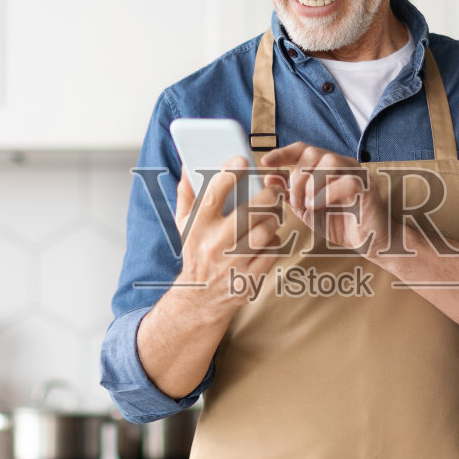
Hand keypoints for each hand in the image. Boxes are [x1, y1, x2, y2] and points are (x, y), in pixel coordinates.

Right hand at [172, 155, 284, 315]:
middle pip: (248, 212)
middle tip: (272, 189)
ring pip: (265, 230)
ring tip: (273, 210)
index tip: (242, 160)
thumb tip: (189, 164)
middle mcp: (215, 245)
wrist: (200, 298)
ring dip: (274, 217)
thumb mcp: (183, 225)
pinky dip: (275, 240)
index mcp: (198, 228)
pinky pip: (272, 251)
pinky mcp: (250, 278)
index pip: (213, 195)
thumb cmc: (195, 253)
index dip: (228, 174)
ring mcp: (234, 263)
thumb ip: (186, 194)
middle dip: (266, 196)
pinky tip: (270, 235)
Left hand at [260, 142, 391, 257]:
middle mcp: (342, 164)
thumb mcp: (307, 209)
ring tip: (307, 205)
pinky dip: (327, 194)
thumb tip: (268, 178)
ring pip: (329, 160)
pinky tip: (319, 207)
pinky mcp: (367, 187)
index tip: (265, 162)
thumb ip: (289, 193)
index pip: (302, 149)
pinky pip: (346, 180)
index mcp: (327, 167)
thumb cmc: (340, 223)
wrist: (369, 242)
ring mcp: (356, 173)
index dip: (282, 153)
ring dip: (311, 184)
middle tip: (294, 201)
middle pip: (313, 152)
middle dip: (297, 177)